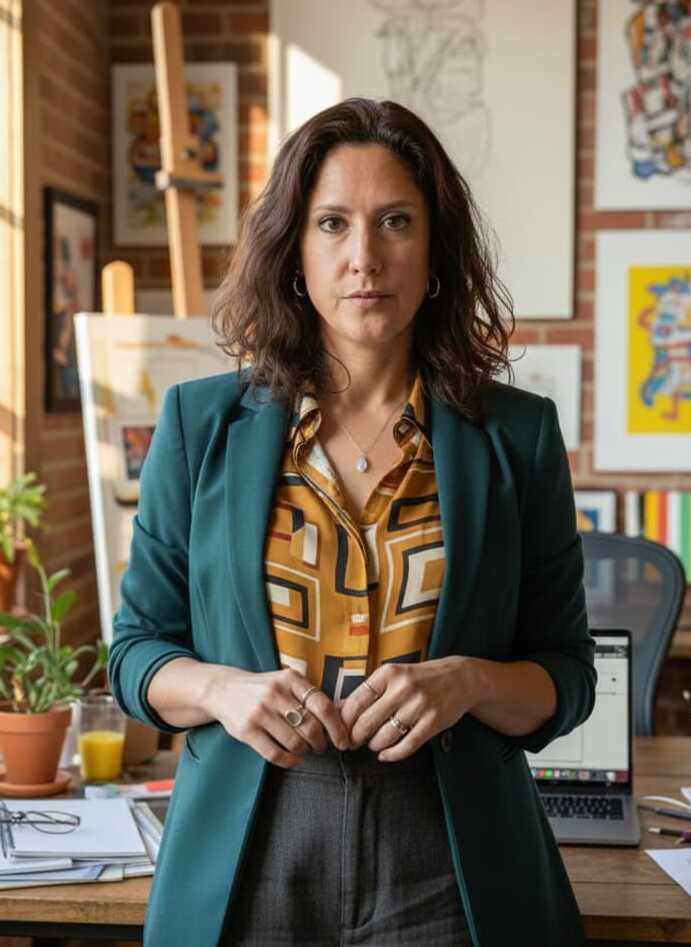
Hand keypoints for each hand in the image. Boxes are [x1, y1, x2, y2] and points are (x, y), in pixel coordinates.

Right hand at [204, 667, 350, 768]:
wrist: (224, 690)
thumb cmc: (264, 689)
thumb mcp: (286, 682)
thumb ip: (310, 696)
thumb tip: (343, 717)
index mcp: (291, 678)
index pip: (323, 705)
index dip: (337, 727)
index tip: (343, 741)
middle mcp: (275, 693)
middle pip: (311, 727)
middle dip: (321, 743)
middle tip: (321, 747)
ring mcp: (259, 712)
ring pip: (295, 743)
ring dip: (305, 752)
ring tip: (305, 750)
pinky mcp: (246, 730)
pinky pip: (275, 754)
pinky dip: (290, 761)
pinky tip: (294, 759)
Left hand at [339, 656, 480, 761]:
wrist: (460, 678)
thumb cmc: (419, 678)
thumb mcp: (393, 676)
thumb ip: (368, 692)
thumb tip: (337, 709)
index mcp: (388, 673)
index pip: (356, 701)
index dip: (344, 721)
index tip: (340, 731)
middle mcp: (403, 688)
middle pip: (367, 721)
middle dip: (355, 737)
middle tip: (352, 743)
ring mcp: (419, 705)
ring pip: (385, 736)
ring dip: (374, 745)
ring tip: (373, 744)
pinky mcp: (433, 722)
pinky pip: (407, 746)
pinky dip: (392, 754)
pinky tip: (385, 755)